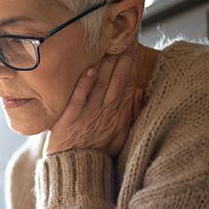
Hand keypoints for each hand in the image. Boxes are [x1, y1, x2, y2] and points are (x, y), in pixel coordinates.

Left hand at [45, 42, 143, 157]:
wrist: (77, 170)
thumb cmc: (98, 152)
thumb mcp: (122, 136)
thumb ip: (131, 114)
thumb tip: (138, 91)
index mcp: (118, 116)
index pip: (127, 84)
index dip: (131, 65)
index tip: (134, 46)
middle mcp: (106, 113)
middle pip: (117, 81)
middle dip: (123, 59)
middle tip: (126, 38)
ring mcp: (88, 115)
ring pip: (100, 86)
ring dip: (106, 66)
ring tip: (110, 47)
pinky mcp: (70, 120)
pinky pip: (79, 99)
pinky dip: (84, 85)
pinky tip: (88, 70)